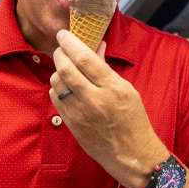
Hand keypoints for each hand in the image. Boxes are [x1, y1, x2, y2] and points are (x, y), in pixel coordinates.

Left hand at [50, 30, 168, 187]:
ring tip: (64, 68)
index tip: (64, 34)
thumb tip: (97, 47)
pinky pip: (55, 98)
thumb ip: (108, 69)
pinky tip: (64, 86)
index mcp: (113, 89)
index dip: (71, 42)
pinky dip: (56, 87)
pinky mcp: (71, 123)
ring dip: (57, 70)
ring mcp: (80, 113)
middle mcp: (94, 100)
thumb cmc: (133, 121)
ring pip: (56, 82)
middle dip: (60, 53)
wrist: (131, 153)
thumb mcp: (128, 91)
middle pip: (66, 68)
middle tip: (61, 48)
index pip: (85, 59)